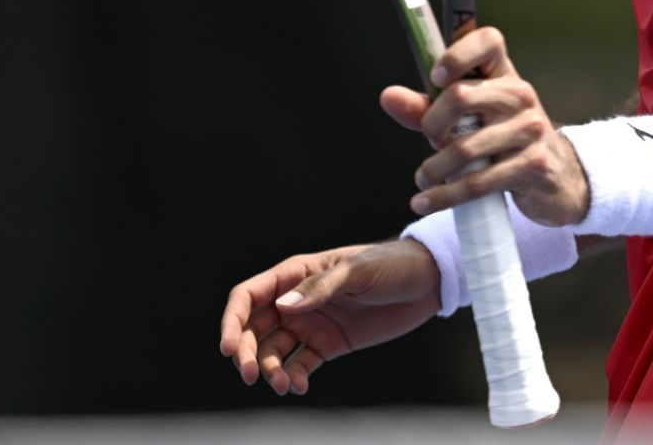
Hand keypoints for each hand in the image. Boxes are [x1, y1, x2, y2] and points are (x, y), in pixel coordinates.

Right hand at [218, 240, 439, 395]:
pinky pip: (300, 365)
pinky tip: (298, 387)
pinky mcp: (328, 345)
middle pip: (253, 328)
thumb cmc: (390, 265)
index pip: (249, 296)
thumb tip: (284, 307)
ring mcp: (310, 324)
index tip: (227, 348)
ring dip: (270, 370)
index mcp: (295, 274)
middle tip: (251, 376)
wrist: (425, 282)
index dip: (232, 320)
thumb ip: (321, 287)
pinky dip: (293, 378)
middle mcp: (296, 300)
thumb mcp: (357, 271)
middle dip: (245, 353)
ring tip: (283, 385)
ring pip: (273, 351)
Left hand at [380, 25, 591, 226]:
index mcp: (504, 73)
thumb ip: (426, 107)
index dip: (458, 53)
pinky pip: (478, 182)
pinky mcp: (533, 165)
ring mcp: (531, 129)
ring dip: (434, 169)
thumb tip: (388, 97)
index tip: (436, 76)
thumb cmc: (502, 138)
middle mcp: (520, 94)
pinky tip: (426, 201)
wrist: (554, 176)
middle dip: (432, 124)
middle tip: (429, 140)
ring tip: (423, 178)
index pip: (488, 41)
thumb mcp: (467, 119)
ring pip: (465, 147)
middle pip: (461, 96)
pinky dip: (445, 196)